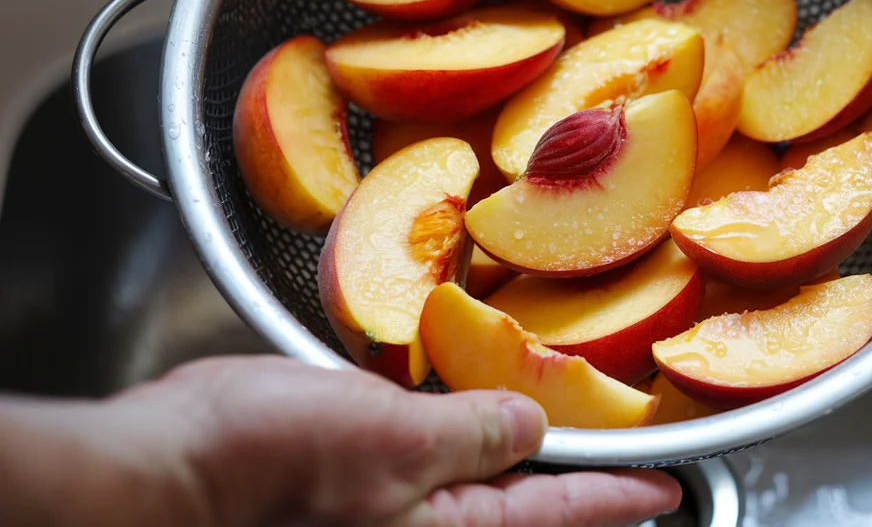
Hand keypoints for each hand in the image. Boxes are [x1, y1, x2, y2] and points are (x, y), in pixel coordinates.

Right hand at [0, 355, 679, 525]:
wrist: (166, 468)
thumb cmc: (265, 465)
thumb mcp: (391, 442)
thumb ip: (473, 436)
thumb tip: (534, 431)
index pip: (558, 514)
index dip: (619, 497)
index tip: (668, 488)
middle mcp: (424, 520)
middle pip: (525, 504)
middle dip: (579, 478)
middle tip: (630, 453)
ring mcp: (388, 494)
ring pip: (480, 473)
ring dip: (522, 444)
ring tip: (567, 416)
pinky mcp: (352, 460)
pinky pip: (429, 445)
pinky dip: (463, 420)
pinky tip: (475, 394)